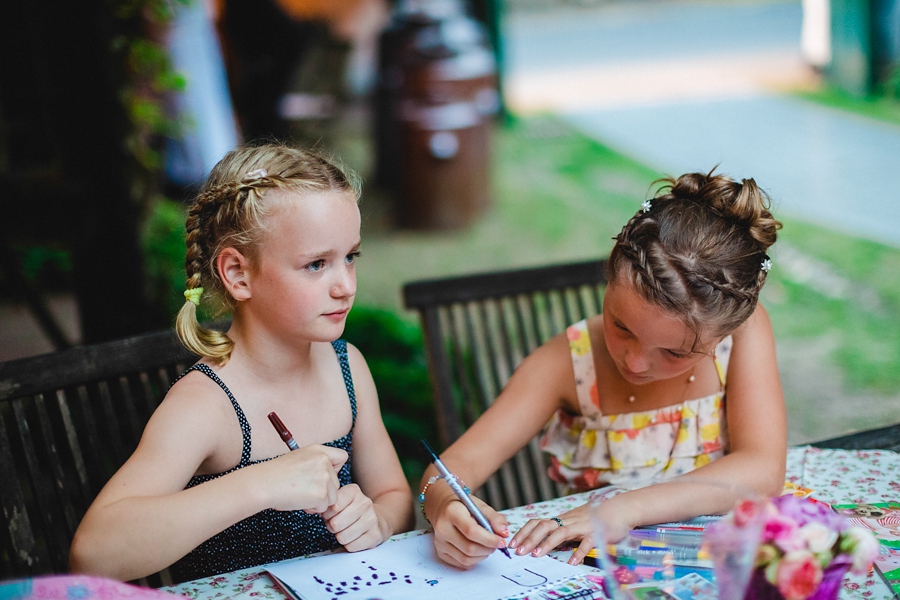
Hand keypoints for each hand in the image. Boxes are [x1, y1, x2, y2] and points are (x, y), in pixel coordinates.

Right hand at [261, 444, 346, 512]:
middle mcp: (324, 461)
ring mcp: (324, 477)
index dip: (335, 469)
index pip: (342, 457)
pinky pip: (324, 507)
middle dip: (324, 491)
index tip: (323, 476)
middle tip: (304, 490)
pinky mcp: (321, 494)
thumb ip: (317, 464)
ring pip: (332, 497)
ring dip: (319, 501)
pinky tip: (299, 501)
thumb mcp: (299, 458)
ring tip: (300, 495)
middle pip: (337, 483)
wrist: (264, 484)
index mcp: (319, 450)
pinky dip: (313, 508)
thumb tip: (330, 478)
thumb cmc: (276, 474)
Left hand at [321, 484, 388, 551]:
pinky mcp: (375, 535)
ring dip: (340, 537)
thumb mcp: (338, 501)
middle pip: (336, 524)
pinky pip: (352, 547)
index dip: (326, 515)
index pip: (332, 507)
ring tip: (344, 531)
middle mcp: (365, 503)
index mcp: (354, 491)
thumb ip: (325, 504)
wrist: (376, 518)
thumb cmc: (350, 511)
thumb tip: (312, 509)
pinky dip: (349, 545)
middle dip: (332, 527)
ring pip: (343, 537)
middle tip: (336, 525)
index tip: (329, 515)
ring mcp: (372, 519)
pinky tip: (353, 538)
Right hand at [431, 496, 508, 568]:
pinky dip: (474, 560)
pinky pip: (461, 564)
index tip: (501, 541)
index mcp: (452, 512)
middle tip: (496, 544)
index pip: (471, 531)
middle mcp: (442, 528)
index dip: (489, 539)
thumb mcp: (481, 506)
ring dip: (482, 555)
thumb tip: (504, 534)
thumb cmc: (464, 507)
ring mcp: (440, 542)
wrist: (444, 508)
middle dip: (488, 549)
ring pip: (466, 559)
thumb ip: (495, 519)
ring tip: (487, 546)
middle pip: (469, 548)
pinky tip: (477, 550)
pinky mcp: (440, 552)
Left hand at [508, 498, 632, 564]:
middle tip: (518, 551)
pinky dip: (579, 552)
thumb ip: (559, 531)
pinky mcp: (596, 533)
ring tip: (536, 555)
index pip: (537, 522)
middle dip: (529, 538)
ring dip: (547, 543)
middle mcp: (568, 521)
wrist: (618, 509)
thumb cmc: (594, 518)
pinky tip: (572, 561)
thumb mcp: (573, 523)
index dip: (523, 532)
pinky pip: (586, 542)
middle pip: (544, 526)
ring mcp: (582, 526)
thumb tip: (541, 541)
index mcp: (561, 520)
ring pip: (561, 532)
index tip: (513, 544)